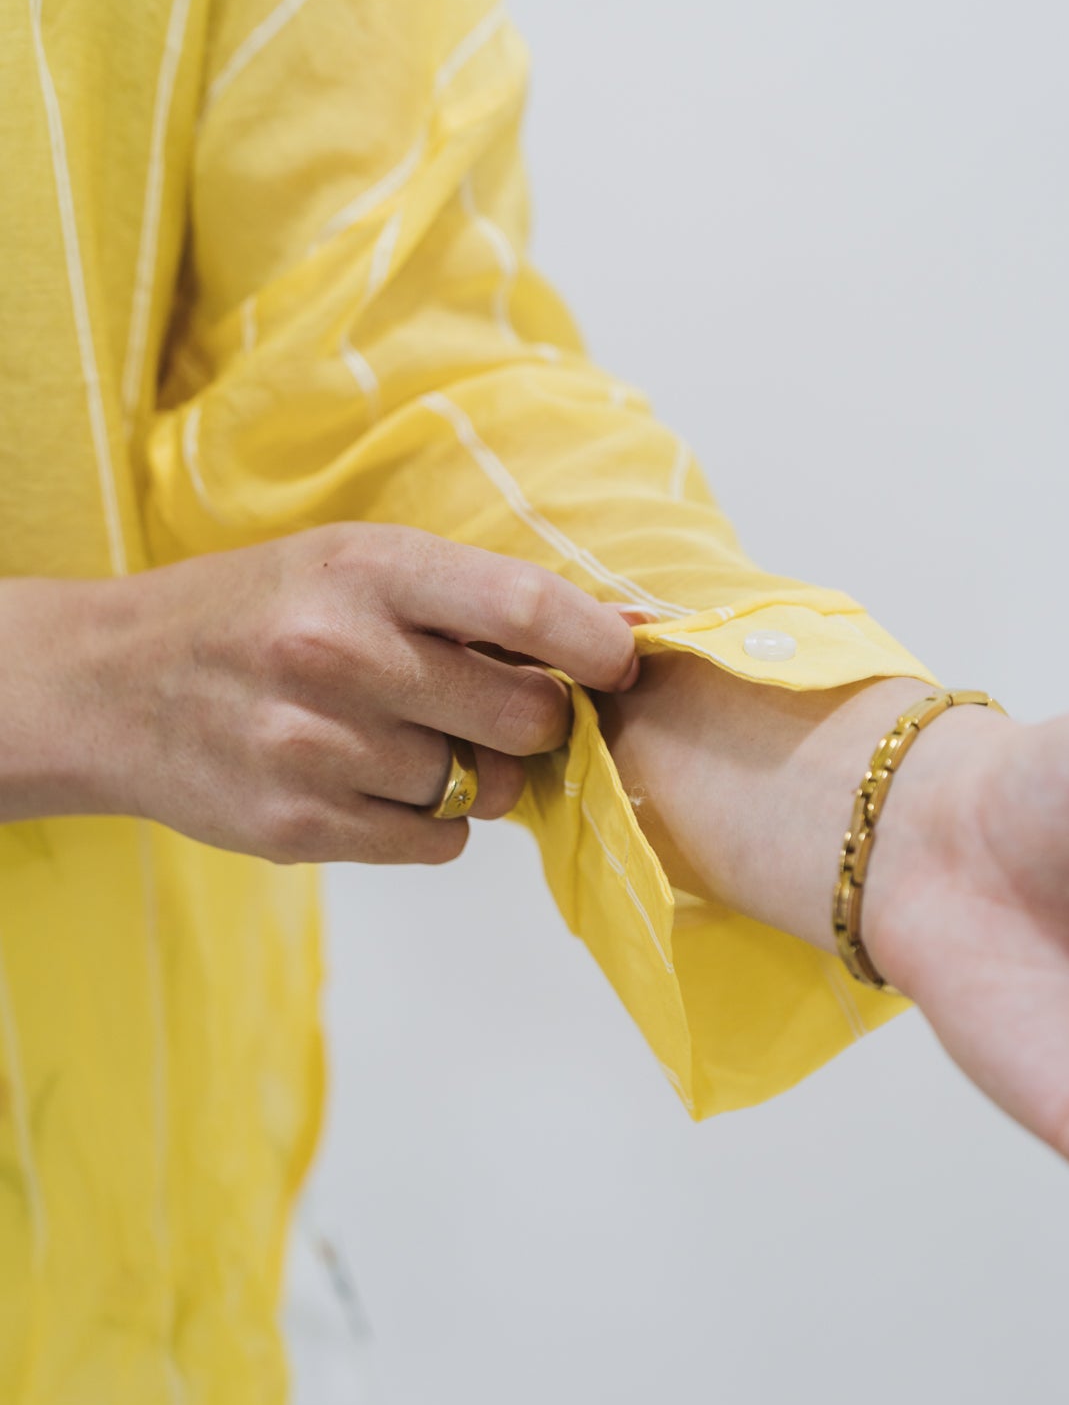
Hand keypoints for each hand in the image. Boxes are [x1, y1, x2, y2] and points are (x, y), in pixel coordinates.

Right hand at [0, 523, 636, 863]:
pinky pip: (438, 842)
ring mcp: (318, 748)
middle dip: (536, 718)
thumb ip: (463, 599)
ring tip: (411, 737)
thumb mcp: (350, 563)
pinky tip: (379, 781)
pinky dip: (433, 821)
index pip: (526, 606)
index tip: (621, 660)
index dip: (597, 642)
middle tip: (503, 706)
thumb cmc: (257, 612)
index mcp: (368, 569)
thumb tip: (601, 641)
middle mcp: (343, 654)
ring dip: (477, 773)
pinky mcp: (300, 827)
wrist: (111, 685)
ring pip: (484, 787)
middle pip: (525, 715)